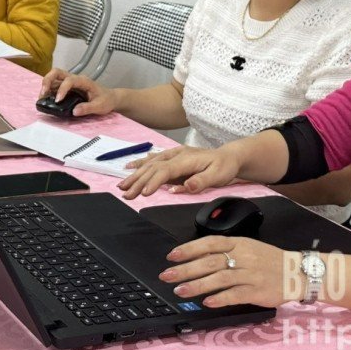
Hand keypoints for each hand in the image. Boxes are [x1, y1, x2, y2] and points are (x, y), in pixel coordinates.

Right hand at [38, 68, 113, 116]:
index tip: (58, 101)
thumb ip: (87, 108)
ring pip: (54, 77)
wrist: (110, 98)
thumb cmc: (106, 100)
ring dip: (46, 85)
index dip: (62, 89)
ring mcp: (71, 82)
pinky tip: (46, 99)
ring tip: (42, 97)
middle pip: (57, 72)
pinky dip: (49, 90)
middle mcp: (76, 79)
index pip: (69, 80)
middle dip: (48, 80)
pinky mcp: (68, 88)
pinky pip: (55, 85)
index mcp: (84, 81)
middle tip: (43, 93)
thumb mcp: (100, 106)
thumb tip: (74, 111)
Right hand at [117, 144, 240, 199]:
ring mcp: (173, 155)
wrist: (228, 156)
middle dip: (138, 181)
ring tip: (122, 186)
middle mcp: (177, 155)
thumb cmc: (224, 166)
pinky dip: (140, 164)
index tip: (144, 193)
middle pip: (153, 167)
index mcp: (187, 159)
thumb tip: (186, 186)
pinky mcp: (172, 158)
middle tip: (126, 194)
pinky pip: (153, 160)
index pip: (165, 170)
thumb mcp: (218, 175)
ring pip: (150, 164)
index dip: (153, 181)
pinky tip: (129, 168)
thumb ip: (201, 181)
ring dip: (135, 175)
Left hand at [158, 236, 296, 308]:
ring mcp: (250, 274)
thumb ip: (226, 252)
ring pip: (219, 278)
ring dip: (197, 285)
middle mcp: (243, 257)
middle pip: (209, 262)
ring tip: (180, 291)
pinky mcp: (257, 291)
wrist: (297, 271)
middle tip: (167, 276)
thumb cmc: (270, 260)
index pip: (210, 243)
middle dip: (185, 269)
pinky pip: (236, 294)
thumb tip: (198, 259)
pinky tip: (207, 302)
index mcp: (239, 243)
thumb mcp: (248, 247)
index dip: (189, 249)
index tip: (172, 256)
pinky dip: (220, 298)